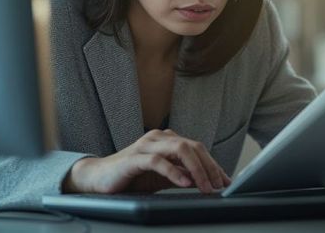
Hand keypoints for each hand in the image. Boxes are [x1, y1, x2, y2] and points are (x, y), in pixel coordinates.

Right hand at [62, 129, 230, 193]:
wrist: (99, 179)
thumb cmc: (131, 177)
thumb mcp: (163, 177)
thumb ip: (182, 175)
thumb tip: (206, 181)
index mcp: (166, 140)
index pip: (197, 148)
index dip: (213, 164)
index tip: (225, 181)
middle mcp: (158, 138)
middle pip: (192, 146)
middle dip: (209, 167)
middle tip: (219, 185)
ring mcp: (146, 145)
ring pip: (179, 149)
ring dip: (197, 169)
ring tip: (206, 186)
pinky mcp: (134, 158)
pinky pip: (158, 161)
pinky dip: (174, 172)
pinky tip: (185, 183)